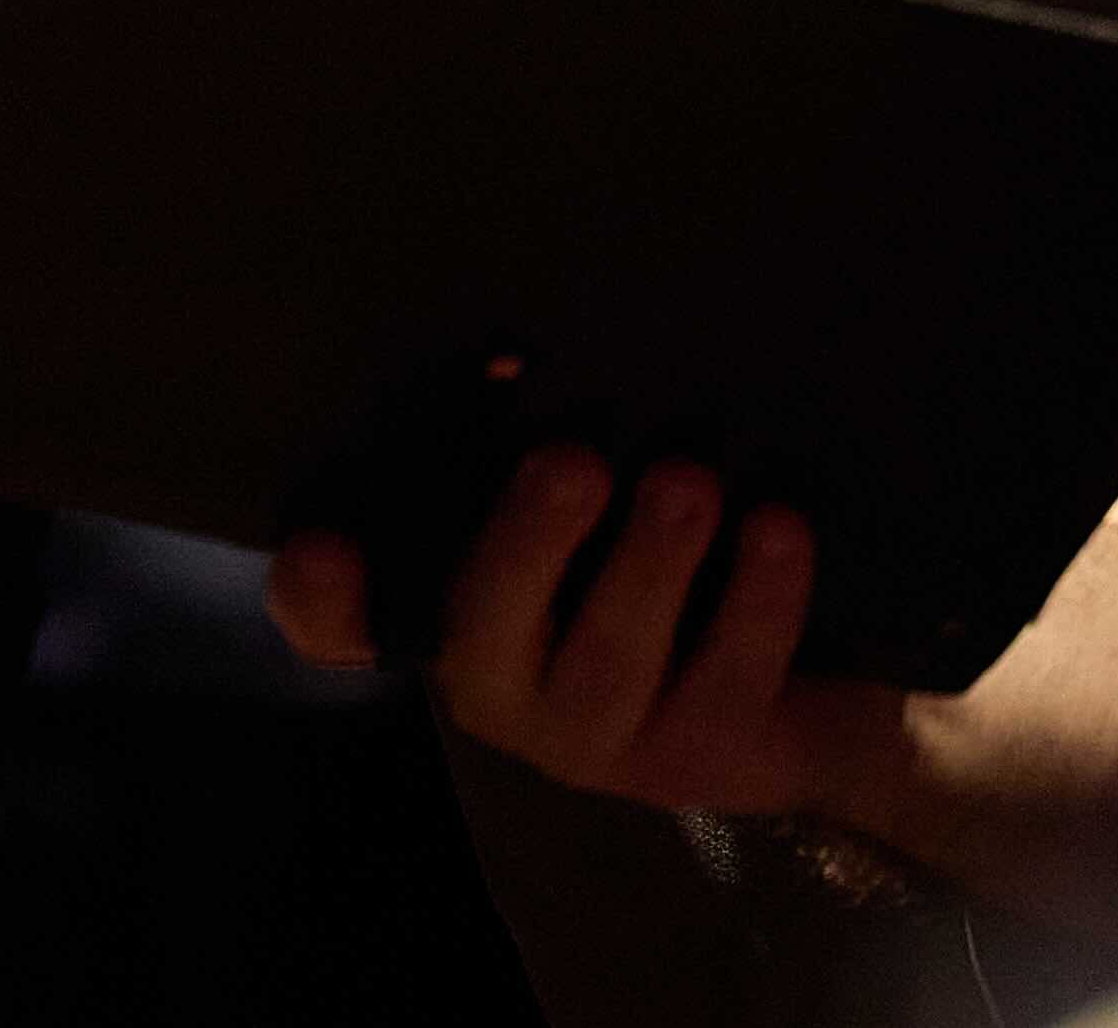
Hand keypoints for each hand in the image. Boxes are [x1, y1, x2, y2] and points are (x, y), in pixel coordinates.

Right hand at [273, 447, 863, 820]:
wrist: (796, 696)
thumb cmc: (640, 562)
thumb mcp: (566, 510)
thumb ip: (513, 445)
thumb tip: (511, 358)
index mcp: (442, 625)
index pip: (343, 624)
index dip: (322, 592)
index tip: (322, 544)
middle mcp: (508, 696)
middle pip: (488, 629)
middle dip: (529, 541)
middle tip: (572, 456)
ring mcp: (608, 741)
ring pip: (615, 658)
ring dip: (650, 564)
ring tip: (687, 480)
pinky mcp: (711, 758)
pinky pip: (732, 676)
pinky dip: (759, 598)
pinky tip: (778, 527)